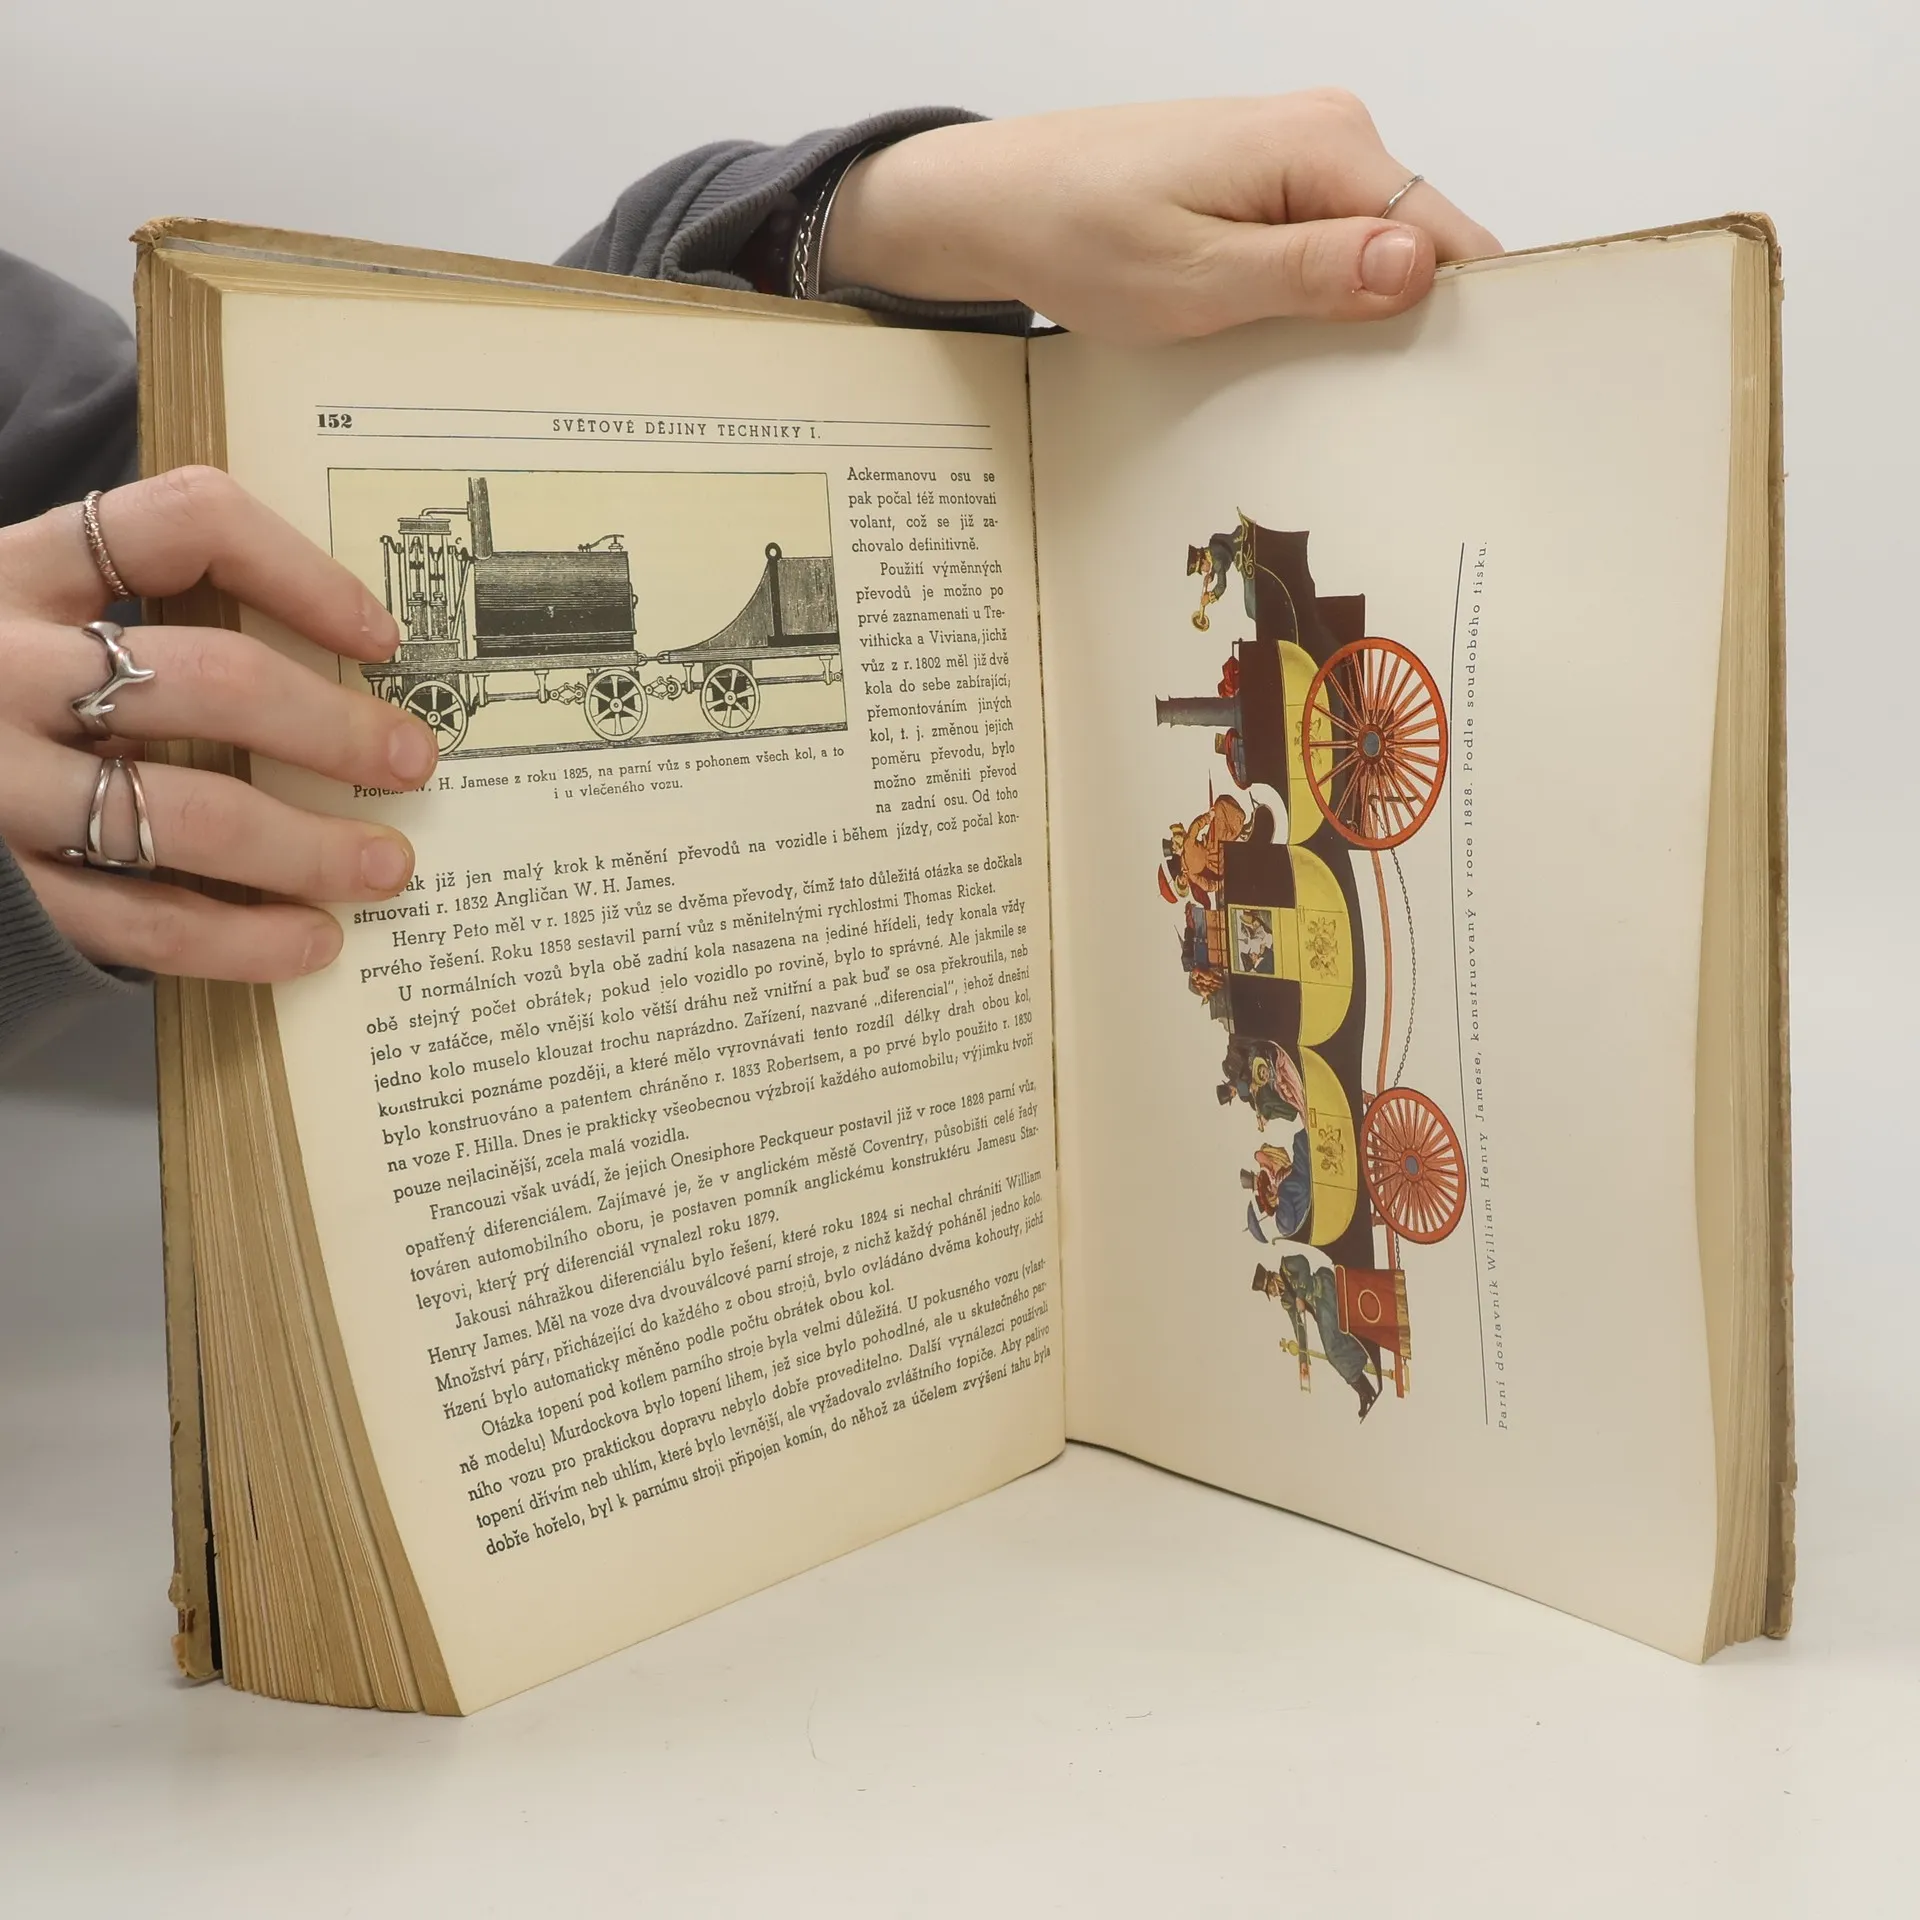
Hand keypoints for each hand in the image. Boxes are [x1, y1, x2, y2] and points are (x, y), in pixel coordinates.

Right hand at [0, 468, 439, 981]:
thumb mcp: (11, 614)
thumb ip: (118, 615)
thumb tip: (325, 662)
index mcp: (14, 573)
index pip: (185, 524)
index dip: (301, 572)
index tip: (381, 636)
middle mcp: (3, 664)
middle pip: (213, 679)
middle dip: (334, 727)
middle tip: (412, 760)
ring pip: (192, 811)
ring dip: (310, 846)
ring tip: (386, 867)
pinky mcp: (0, 885)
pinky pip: (145, 921)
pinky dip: (243, 938)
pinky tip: (309, 940)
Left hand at [823, 92, 1501, 344]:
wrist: (998, 201)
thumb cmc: (1077, 232)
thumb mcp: (1197, 276)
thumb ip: (1310, 273)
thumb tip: (1417, 266)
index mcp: (1325, 145)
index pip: (1447, 236)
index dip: (1461, 316)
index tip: (1456, 393)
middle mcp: (1328, 134)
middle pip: (1418, 245)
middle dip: (1408, 325)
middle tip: (1380, 415)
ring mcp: (1299, 156)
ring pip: (1372, 253)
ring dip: (1359, 318)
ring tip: (1332, 390)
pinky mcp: (1266, 184)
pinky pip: (1327, 247)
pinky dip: (1319, 300)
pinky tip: (1293, 349)